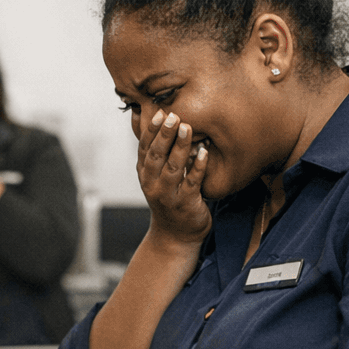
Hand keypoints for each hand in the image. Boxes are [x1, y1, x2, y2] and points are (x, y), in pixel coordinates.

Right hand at [138, 109, 210, 245]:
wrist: (175, 236)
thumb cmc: (169, 200)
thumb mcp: (157, 178)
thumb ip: (158, 156)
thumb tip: (163, 125)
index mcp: (145, 174)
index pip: (145, 148)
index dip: (152, 130)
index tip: (161, 112)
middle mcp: (152, 184)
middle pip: (156, 155)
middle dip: (165, 134)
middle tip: (174, 116)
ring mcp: (167, 195)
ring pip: (173, 167)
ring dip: (180, 147)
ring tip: (187, 128)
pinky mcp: (185, 204)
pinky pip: (192, 182)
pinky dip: (198, 166)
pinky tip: (203, 152)